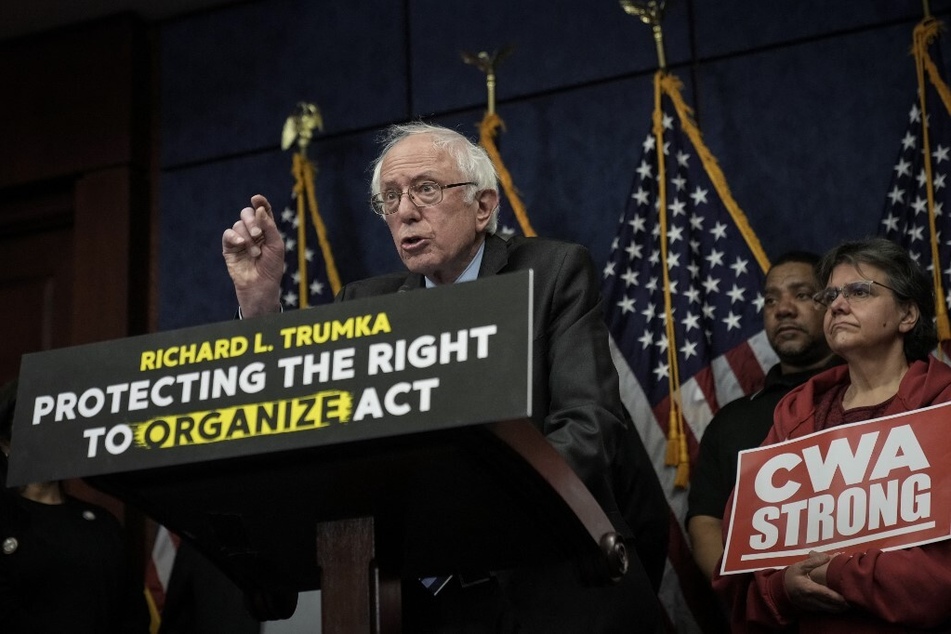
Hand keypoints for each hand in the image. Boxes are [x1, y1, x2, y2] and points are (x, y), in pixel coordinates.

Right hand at [222, 194, 283, 316]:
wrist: (261, 286)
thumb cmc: (272, 267)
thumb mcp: (276, 245)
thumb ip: (269, 226)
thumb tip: (259, 209)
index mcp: (266, 229)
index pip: (262, 210)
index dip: (260, 202)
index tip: (256, 199)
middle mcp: (252, 231)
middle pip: (247, 213)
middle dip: (252, 221)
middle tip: (259, 234)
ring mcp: (240, 239)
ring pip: (239, 225)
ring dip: (248, 237)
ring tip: (256, 253)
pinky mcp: (229, 248)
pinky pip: (228, 234)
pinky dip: (234, 236)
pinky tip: (241, 244)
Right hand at [783, 550, 848, 613]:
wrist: (779, 590)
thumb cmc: (790, 577)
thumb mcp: (798, 566)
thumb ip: (812, 562)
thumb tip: (827, 557)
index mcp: (808, 588)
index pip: (826, 594)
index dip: (838, 597)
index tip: (848, 597)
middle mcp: (811, 600)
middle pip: (831, 605)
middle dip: (844, 604)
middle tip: (855, 600)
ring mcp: (812, 606)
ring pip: (830, 610)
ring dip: (841, 608)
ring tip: (852, 603)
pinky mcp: (813, 610)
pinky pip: (826, 611)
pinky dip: (835, 609)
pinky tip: (842, 605)